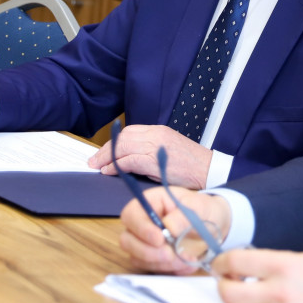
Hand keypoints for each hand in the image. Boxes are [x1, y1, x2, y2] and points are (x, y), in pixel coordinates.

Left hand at [88, 124, 211, 187]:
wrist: (209, 170)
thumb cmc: (192, 166)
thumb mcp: (169, 152)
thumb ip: (150, 152)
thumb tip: (129, 161)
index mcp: (159, 131)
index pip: (129, 132)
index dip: (113, 142)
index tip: (103, 152)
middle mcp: (156, 135)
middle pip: (123, 138)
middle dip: (105, 149)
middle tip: (94, 160)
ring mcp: (155, 146)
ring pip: (122, 147)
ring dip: (106, 157)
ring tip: (97, 166)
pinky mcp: (155, 160)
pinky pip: (129, 160)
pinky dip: (116, 165)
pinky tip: (108, 171)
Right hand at [119, 186, 231, 273]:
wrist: (214, 226)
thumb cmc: (203, 210)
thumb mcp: (200, 207)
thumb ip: (184, 215)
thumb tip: (168, 226)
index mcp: (150, 203)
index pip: (131, 215)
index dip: (141, 228)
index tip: (159, 239)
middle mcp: (142, 223)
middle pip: (127, 240)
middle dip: (148, 252)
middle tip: (170, 255)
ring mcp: (144, 243)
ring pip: (138, 258)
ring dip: (161, 263)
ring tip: (186, 259)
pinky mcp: (152, 259)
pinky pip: (152, 269)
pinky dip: (169, 270)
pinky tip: (187, 264)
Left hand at [212, 249, 302, 302]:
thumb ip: (273, 263)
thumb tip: (244, 266)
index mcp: (285, 265)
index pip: (236, 262)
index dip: (222, 263)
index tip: (221, 265)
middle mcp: (280, 292)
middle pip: (229, 294)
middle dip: (224, 288)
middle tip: (229, 284)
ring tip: (259, 299)